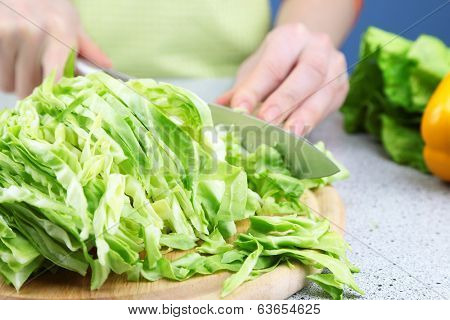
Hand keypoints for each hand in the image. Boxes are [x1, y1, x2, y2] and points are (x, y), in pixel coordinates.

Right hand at [0, 0, 110, 97]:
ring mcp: (8, 33)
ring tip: (21, 63)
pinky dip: (2, 71)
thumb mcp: (70, 21)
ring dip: (13, 81)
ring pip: (8, 84)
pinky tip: (8, 57)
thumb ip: (87, 47)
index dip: (55, 96)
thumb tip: (107, 67)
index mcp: (60, 33)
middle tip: (36, 74)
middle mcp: (33, 33)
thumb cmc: (47, 4)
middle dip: (32, 88)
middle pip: (29, 88)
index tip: (55, 100)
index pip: (57, 79)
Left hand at [216, 23, 348, 135]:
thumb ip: (241, 90)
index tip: (240, 109)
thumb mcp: (256, 70)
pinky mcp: (342, 88)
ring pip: (323, 92)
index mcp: (290, 38)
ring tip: (288, 136)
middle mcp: (317, 47)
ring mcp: (335, 67)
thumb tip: (219, 109)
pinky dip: (313, 122)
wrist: (307, 53)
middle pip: (306, 74)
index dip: (255, 89)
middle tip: (266, 122)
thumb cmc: (277, 64)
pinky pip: (329, 106)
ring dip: (304, 116)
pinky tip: (299, 137)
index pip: (272, 65)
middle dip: (285, 100)